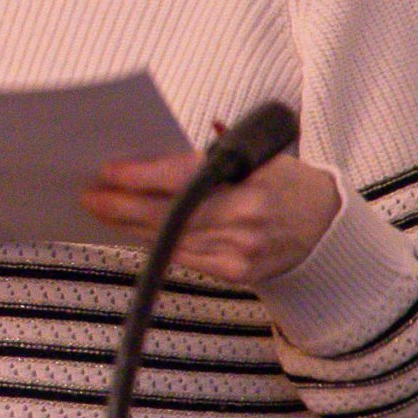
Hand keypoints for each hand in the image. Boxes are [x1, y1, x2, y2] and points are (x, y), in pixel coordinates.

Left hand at [81, 152, 341, 286]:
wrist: (327, 228)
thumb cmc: (285, 182)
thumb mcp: (258, 154)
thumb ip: (212, 150)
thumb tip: (156, 145)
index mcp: (250, 180)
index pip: (183, 177)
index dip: (140, 176)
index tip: (107, 171)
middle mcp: (245, 217)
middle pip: (169, 213)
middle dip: (122, 205)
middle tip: (89, 195)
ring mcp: (240, 249)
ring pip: (171, 238)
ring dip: (131, 226)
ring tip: (103, 211)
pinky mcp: (236, 273)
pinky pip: (184, 258)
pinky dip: (156, 244)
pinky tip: (134, 232)